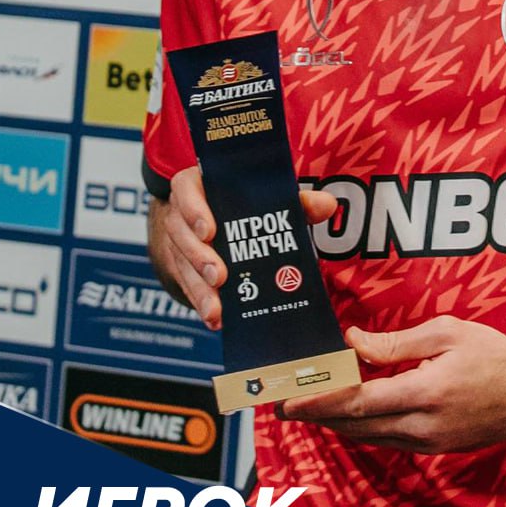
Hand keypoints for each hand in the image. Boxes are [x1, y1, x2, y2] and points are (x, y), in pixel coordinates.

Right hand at [148, 167, 336, 329]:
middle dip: (200, 257)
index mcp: (199, 187)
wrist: (218, 220)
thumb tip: (327, 205)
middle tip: (219, 276)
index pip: (185, 190)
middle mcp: (183, 216)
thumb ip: (296, 200)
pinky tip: (216, 319)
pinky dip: (202, 303)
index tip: (209, 231)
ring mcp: (179, 245)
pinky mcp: (182, 269)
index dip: (194, 210)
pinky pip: (187, 287)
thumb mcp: (267, 199)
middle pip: (182, 235)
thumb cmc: (244, 204)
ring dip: (200, 289)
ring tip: (217, 309)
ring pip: (183, 266)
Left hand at [275, 316, 505, 452]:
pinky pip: (389, 440)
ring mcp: (431, 443)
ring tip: (308, 407)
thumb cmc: (496, 355)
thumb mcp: (448, 332)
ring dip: (336, 423)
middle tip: (283, 403)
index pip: (358, 402)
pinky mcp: (436, 448)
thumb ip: (397, 341)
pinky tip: (349, 415)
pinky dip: (363, 428)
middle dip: (316, 415)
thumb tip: (355, 341)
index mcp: (426, 392)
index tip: (288, 399)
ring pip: (369, 437)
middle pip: (356, 425)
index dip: (319, 402)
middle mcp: (424, 426)